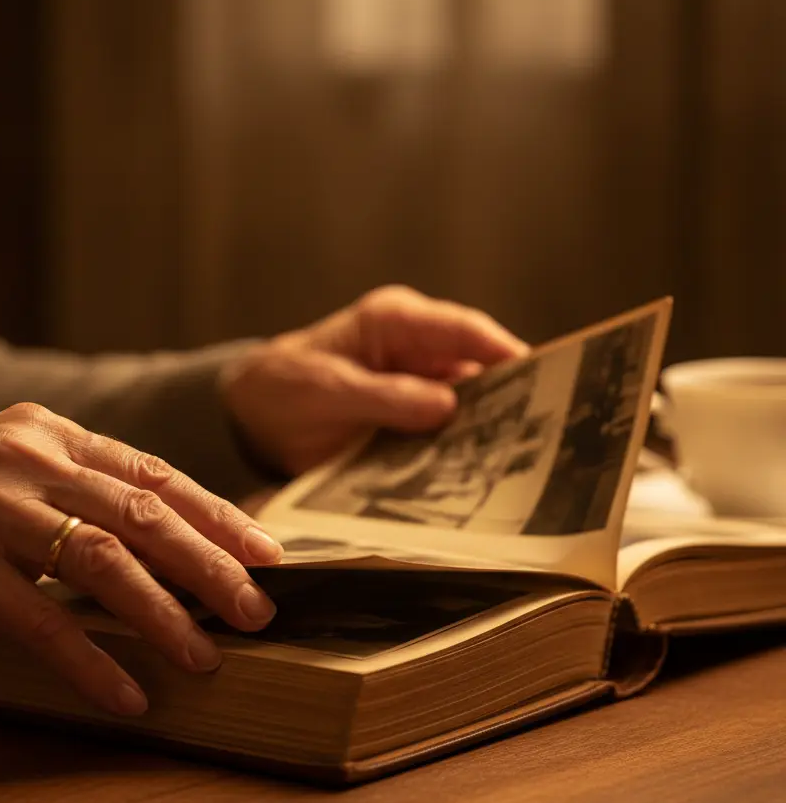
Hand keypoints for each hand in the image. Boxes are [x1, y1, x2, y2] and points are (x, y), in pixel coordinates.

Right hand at [0, 403, 283, 715]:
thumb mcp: (11, 472)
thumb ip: (80, 492)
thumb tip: (168, 543)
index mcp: (51, 433)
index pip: (155, 472)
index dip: (217, 514)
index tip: (265, 552)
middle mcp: (28, 457)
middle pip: (144, 513)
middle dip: (210, 565)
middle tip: (257, 610)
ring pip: (103, 560)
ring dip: (164, 614)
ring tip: (207, 657)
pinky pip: (39, 618)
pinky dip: (90, 659)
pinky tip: (126, 691)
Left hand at [220, 285, 527, 475]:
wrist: (252, 417)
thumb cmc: (284, 388)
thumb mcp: (326, 392)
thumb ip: (384, 397)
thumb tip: (447, 406)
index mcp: (396, 322)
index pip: (464, 330)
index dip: (507, 353)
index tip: (550, 379)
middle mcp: (418, 350)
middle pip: (479, 369)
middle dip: (513, 398)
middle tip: (549, 433)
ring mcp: (419, 387)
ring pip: (472, 406)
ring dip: (492, 433)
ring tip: (526, 465)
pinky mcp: (413, 422)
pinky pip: (449, 435)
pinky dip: (464, 454)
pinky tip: (484, 480)